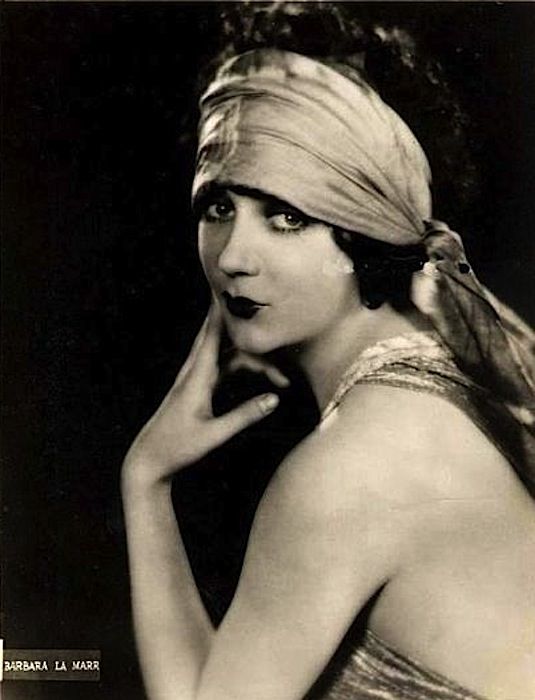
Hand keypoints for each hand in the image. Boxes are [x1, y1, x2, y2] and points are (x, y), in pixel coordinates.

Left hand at [122, 302, 282, 490]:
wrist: (149, 459)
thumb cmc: (178, 447)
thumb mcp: (215, 435)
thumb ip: (245, 416)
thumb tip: (274, 399)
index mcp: (196, 378)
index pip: (210, 335)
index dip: (220, 311)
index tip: (228, 288)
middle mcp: (194, 373)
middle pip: (223, 341)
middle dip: (245, 330)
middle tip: (264, 316)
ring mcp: (194, 380)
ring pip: (226, 356)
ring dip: (251, 359)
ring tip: (279, 373)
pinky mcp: (196, 388)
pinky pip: (222, 368)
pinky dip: (241, 367)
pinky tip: (257, 373)